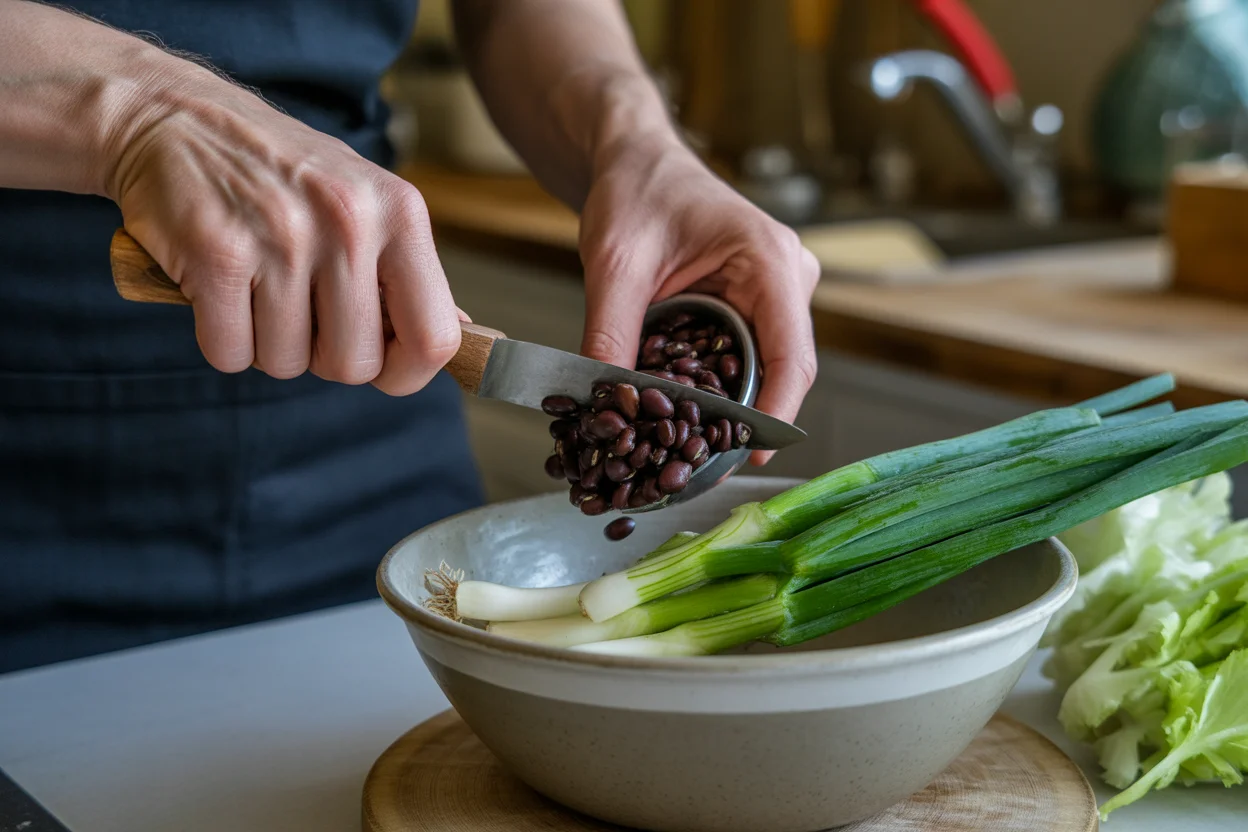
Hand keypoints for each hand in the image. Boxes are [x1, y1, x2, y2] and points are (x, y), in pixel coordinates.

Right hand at [106, 65, 461, 394]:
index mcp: (400, 213)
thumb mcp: (365, 201)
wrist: (176, 118)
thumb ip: (408, 272)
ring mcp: (283, 237)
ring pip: (287, 364)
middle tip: (301, 311)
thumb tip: (463, 333)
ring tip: (259, 288)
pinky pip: (230, 353)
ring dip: (268, 345)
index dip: (406, 373)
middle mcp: (350, 223)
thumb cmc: (283, 173)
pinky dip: (222, 339)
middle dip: (323, 357)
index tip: (381, 364)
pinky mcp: (218, 253)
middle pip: (354, 365)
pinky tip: (220, 291)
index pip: (434, 338)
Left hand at [578, 140, 819, 464]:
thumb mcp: (614, 264)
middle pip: (782, 371)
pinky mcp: (759, 306)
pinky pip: (747, 357)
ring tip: (687, 447)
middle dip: (744, 420)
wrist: (636, 163)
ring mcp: (779, 294)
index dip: (775, 413)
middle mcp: (788, 278)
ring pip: (765, 370)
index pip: (792, 356)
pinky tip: (685, 413)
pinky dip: (719, 387)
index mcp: (770, 261)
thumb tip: (604, 400)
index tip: (749, 453)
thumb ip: (609, 331)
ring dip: (729, 407)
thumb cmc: (636, 193)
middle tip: (700, 465)